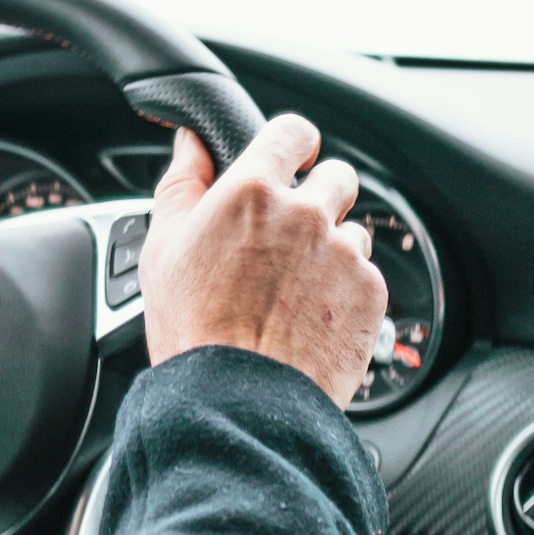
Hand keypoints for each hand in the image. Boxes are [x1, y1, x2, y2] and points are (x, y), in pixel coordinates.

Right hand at [137, 115, 387, 409]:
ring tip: (296, 290)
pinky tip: (312, 316)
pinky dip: (346, 290)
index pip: (294, 131)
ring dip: (333, 248)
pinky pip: (367, 274)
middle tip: (291, 235)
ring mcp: (343, 252)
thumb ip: (182, 183)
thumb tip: (191, 144)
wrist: (239, 403)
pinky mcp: (370, 292)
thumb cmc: (195, 331)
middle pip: (336, 176)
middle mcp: (306, 213)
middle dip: (320, 197)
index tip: (289, 162)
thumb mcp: (163, 247)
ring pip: (352, 229)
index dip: (292, 146)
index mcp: (253, 190)